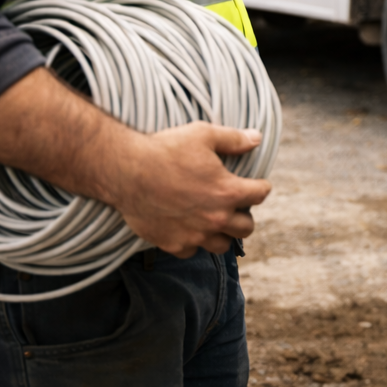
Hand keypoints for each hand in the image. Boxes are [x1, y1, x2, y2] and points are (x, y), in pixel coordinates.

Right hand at [102, 122, 271, 257]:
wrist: (126, 170)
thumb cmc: (165, 150)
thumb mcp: (204, 135)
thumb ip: (234, 139)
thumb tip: (257, 138)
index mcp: (228, 192)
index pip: (261, 194)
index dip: (261, 186)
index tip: (256, 184)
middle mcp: (215, 218)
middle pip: (246, 228)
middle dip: (244, 215)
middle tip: (235, 204)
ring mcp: (194, 234)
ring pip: (222, 246)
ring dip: (222, 233)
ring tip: (215, 219)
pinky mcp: (172, 244)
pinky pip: (192, 251)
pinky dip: (194, 242)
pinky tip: (188, 227)